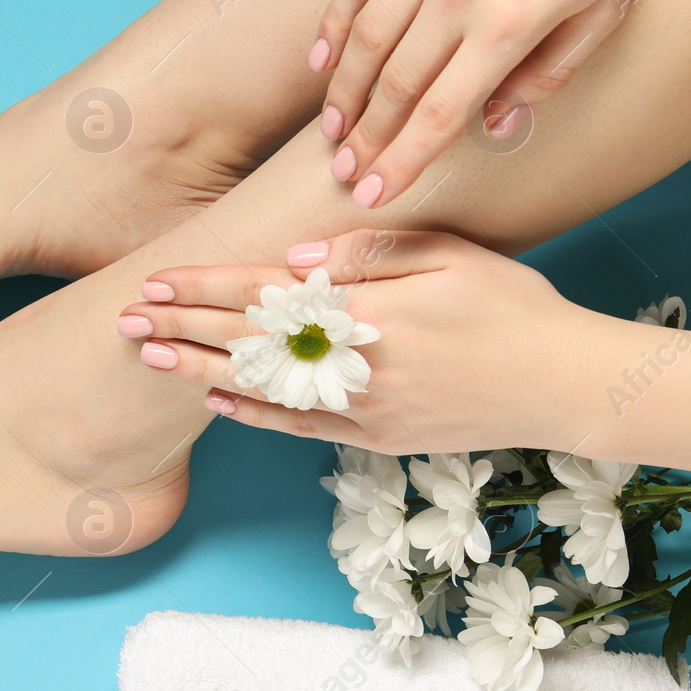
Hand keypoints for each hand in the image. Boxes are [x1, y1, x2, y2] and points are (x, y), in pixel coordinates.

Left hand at [116, 230, 601, 454]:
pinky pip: (299, 427)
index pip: (266, 295)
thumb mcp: (452, 256)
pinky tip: (213, 399)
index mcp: (371, 312)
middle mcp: (358, 364)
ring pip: (262, 388)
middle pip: (250, 341)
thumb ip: (371, 252)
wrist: (565, 385)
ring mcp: (364, 408)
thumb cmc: (513, 308)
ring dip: (200, 370)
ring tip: (148, 355)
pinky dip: (252, 413)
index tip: (155, 281)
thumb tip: (298, 256)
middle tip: (124, 316)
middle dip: (182, 327)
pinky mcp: (376, 438)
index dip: (205, 288)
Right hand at [311, 0, 690, 208]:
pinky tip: (322, 59)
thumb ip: (547, 74)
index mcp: (510, 22)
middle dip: (366, 137)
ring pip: (366, 37)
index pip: (440, 113)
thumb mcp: (604, 8)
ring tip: (333, 127)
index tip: (375, 192)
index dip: (402, 160)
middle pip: (394, 84)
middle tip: (346, 171)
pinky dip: (334, 25)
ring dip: (343, 90)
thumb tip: (494, 125)